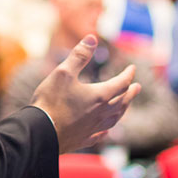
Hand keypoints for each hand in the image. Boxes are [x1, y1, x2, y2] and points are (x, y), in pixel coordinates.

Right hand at [30, 36, 139, 153]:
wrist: (40, 133)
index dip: (128, 74)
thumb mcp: (63, 72)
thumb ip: (79, 55)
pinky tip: (106, 131)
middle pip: (121, 102)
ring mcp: (92, 128)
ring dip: (122, 110)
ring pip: (114, 119)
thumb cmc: (51, 101)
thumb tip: (92, 38)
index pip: (120, 83)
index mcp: (99, 96)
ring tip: (125, 106)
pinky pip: (99, 135)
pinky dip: (106, 131)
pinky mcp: (82, 139)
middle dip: (130, 93)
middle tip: (137, 87)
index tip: (132, 68)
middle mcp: (100, 113)